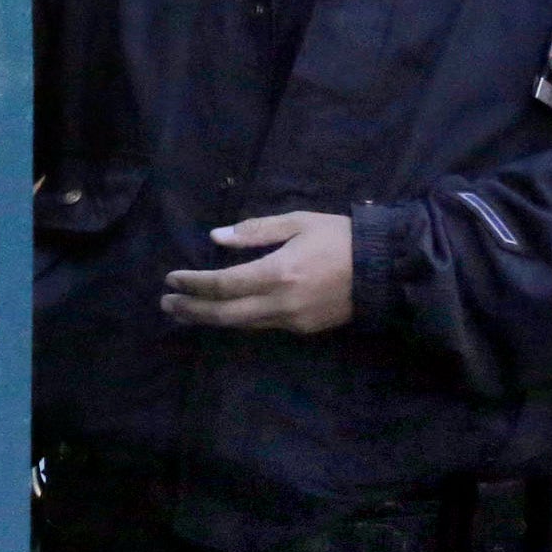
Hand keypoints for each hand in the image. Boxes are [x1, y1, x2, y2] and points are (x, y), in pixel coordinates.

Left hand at [161, 210, 352, 333]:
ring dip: (208, 319)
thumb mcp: (298, 222)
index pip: (222, 284)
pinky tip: (223, 313)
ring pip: (240, 324)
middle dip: (191, 309)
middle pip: (223, 313)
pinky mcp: (302, 329)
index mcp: (277, 272)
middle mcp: (280, 303)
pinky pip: (260, 326)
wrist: (385, 270)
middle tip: (166, 304)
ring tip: (184, 312)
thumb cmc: (341, 238)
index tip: (171, 278)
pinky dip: (236, 320)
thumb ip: (255, 231)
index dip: (193, 283)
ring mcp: (291, 321)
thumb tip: (216, 237)